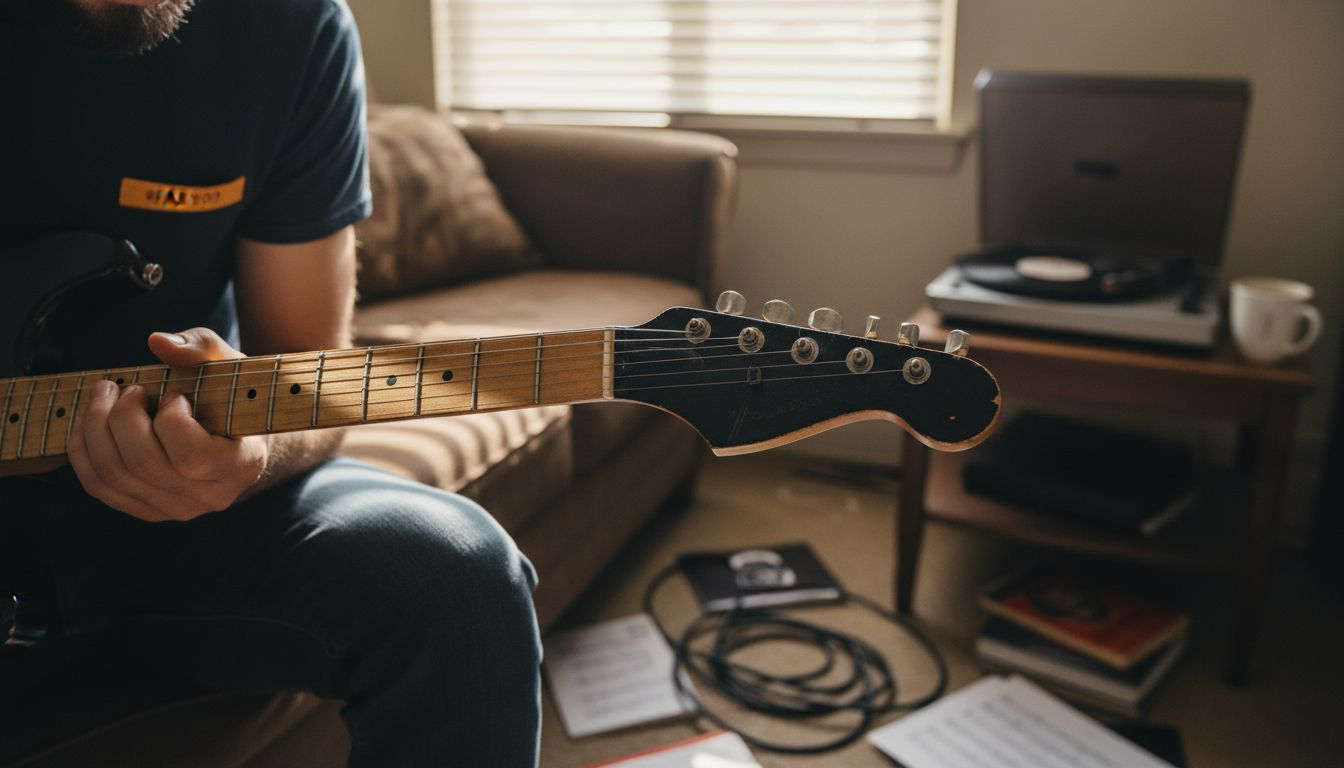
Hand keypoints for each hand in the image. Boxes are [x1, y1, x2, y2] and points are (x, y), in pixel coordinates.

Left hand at [67, 328, 269, 521]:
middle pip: (143, 463)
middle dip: (121, 416)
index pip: (191, 456)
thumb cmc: (232, 398)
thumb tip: (157, 342)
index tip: (176, 395)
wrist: (235, 441)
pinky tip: (91, 421)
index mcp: (239, 466)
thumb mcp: (228, 365)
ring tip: (105, 396)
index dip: (171, 419)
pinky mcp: (146, 510)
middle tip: (128, 388)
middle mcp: (207, 497)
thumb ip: (201, 347)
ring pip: (114, 475)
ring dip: (95, 427)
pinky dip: (84, 449)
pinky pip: (99, 486)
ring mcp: (174, 509)